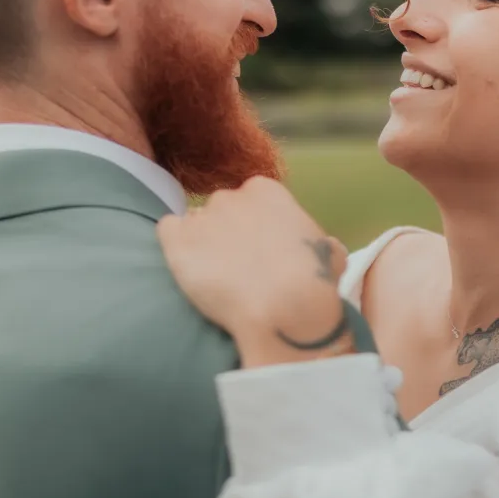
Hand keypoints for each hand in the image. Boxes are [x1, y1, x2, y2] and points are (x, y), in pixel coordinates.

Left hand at [156, 177, 352, 368]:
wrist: (282, 306)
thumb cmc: (313, 283)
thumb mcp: (331, 254)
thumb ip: (321, 243)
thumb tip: (326, 247)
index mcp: (267, 191)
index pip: (249, 200)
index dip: (253, 227)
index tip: (258, 252)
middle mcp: (231, 195)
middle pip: (220, 210)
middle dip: (225, 234)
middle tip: (236, 268)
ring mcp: (202, 216)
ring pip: (194, 224)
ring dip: (201, 245)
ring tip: (214, 277)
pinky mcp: (177, 241)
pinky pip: (166, 231)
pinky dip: (174, 247)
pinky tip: (189, 267)